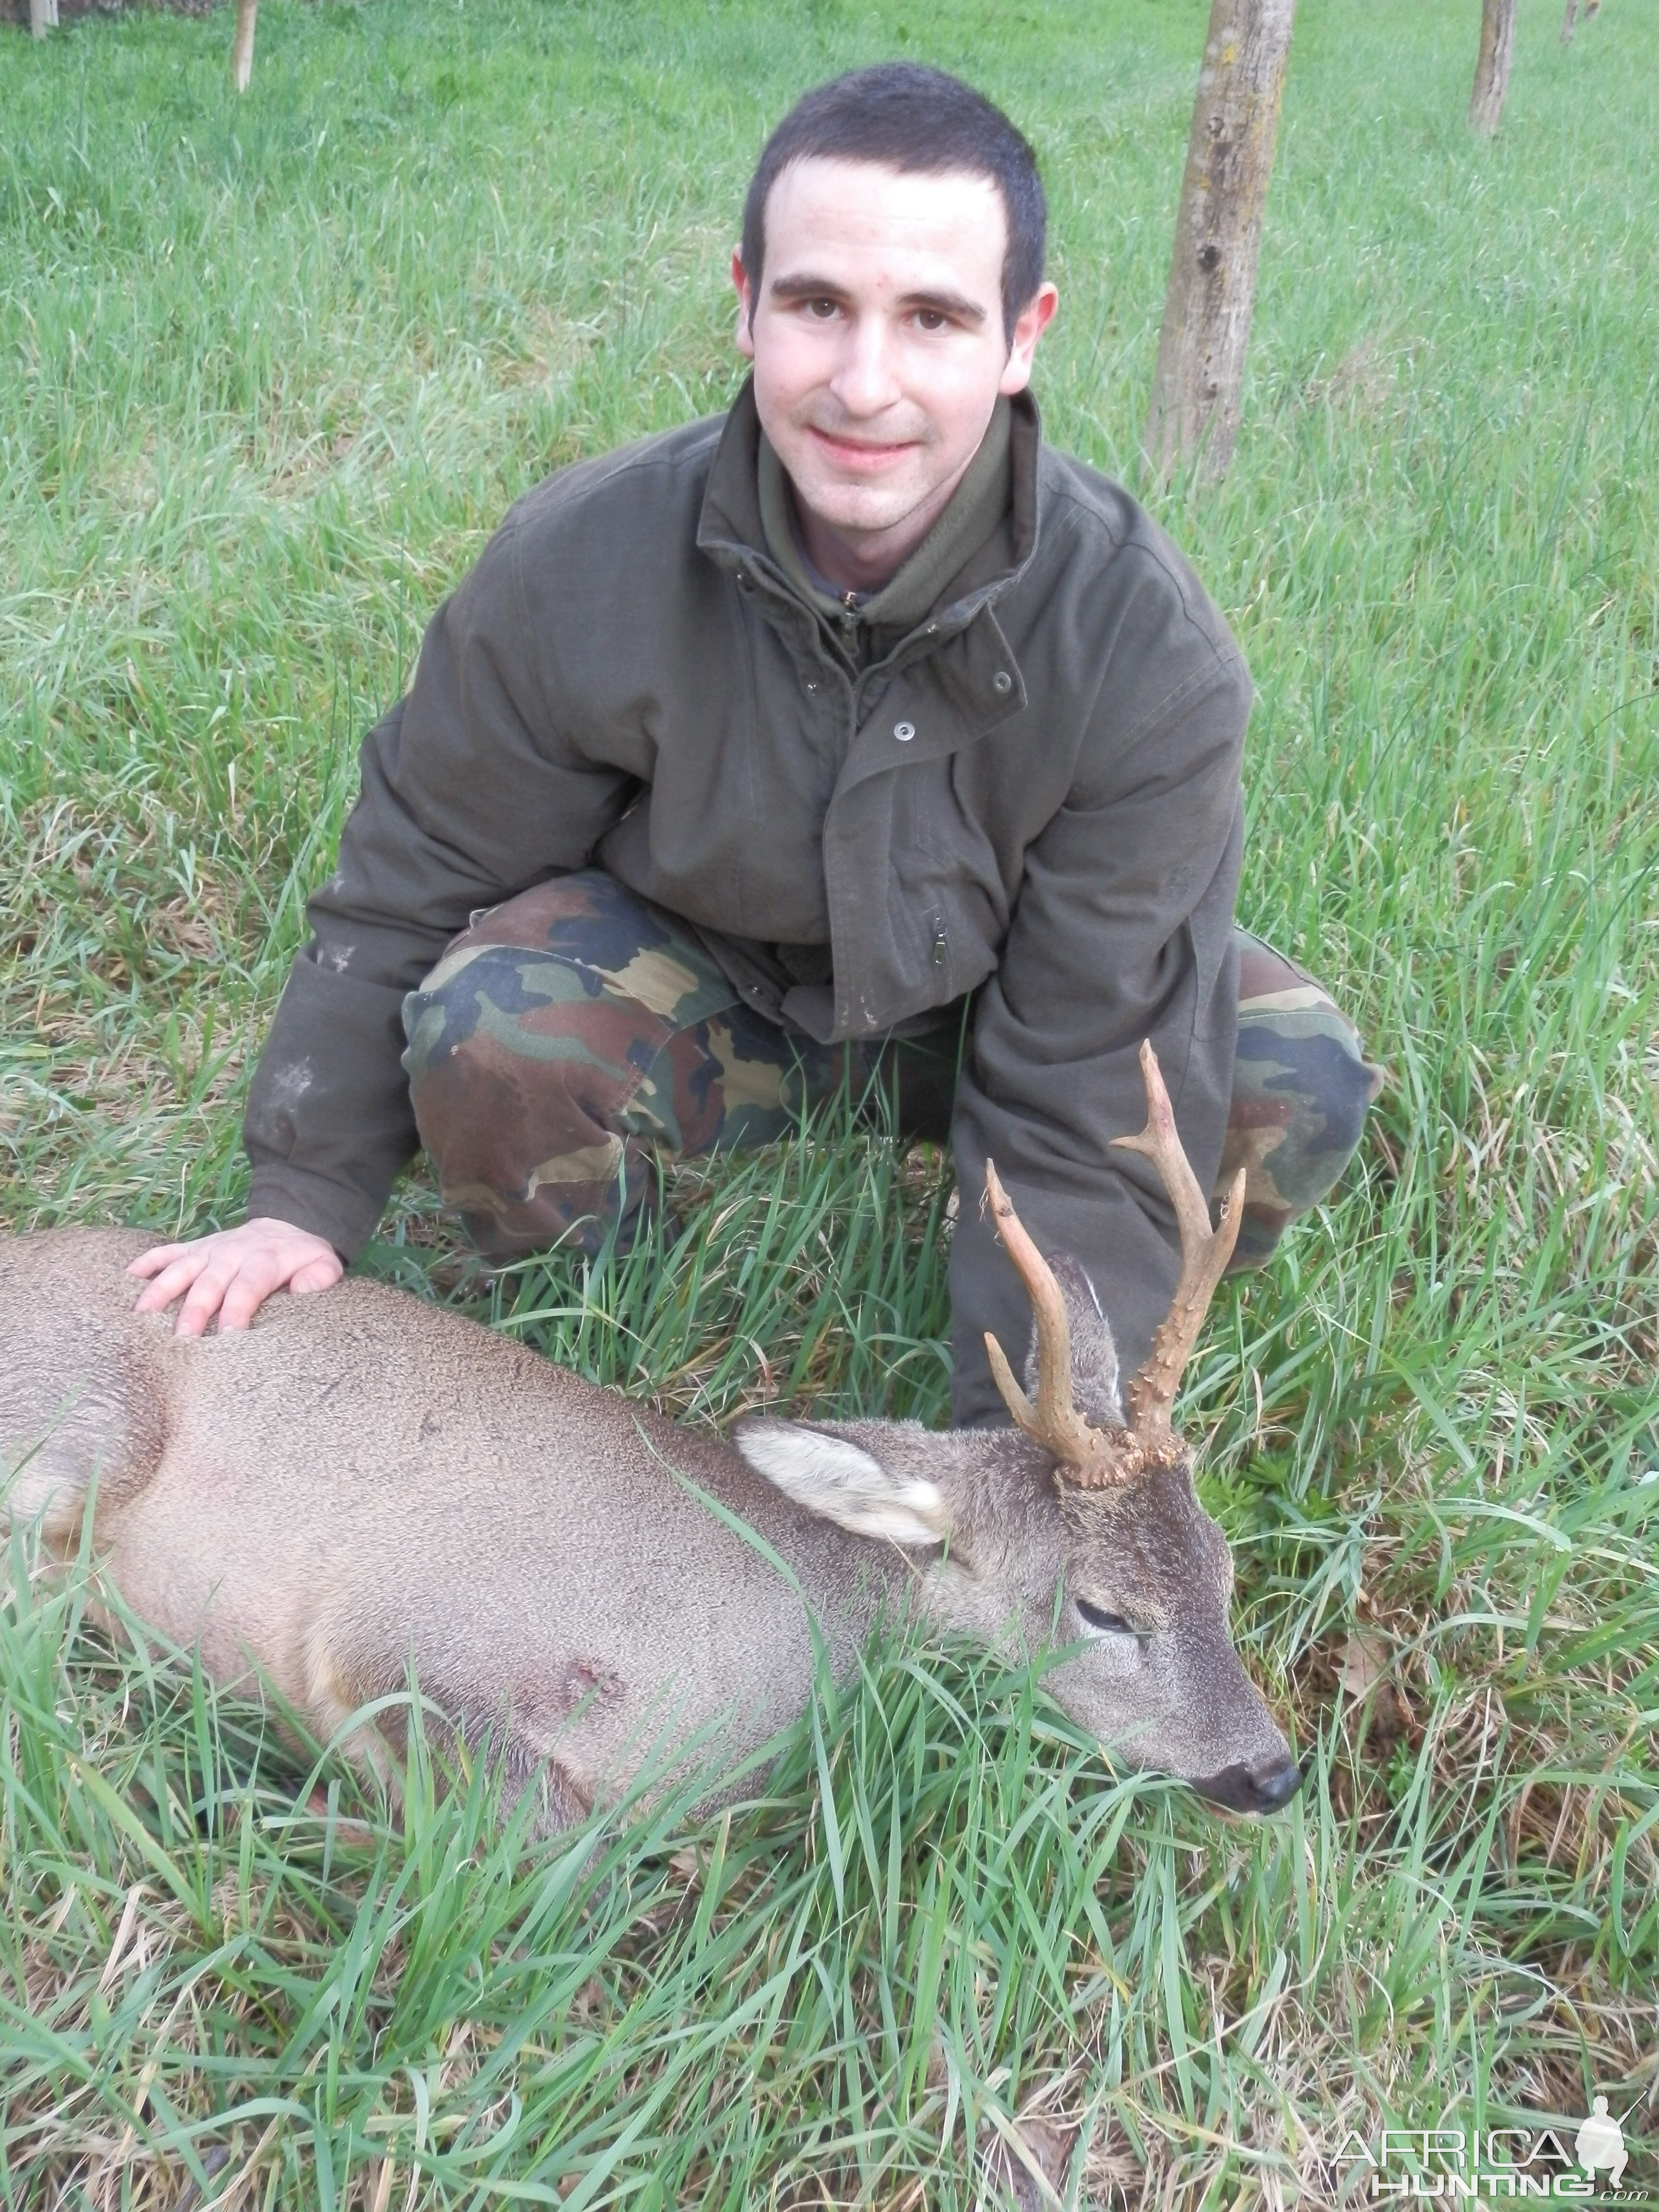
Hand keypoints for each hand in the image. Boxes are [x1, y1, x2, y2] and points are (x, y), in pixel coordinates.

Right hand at [128, 1217, 343, 1335]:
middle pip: (209, 1284)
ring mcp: (209, 1250)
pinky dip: (147, 1262)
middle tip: (181, 1339)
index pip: (247, 1288)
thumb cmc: (303, 1257)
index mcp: (263, 1262)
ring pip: (181, 1269)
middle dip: (194, 1311)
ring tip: (142, 1314)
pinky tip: (128, 1276)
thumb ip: (319, 1278)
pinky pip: (167, 1251)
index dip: (237, 1312)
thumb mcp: (324, 1265)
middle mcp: (232, 1254)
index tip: (228, 1337)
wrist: (288, 1223)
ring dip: (162, 1291)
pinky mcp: (195, 1248)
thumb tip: (304, 1291)